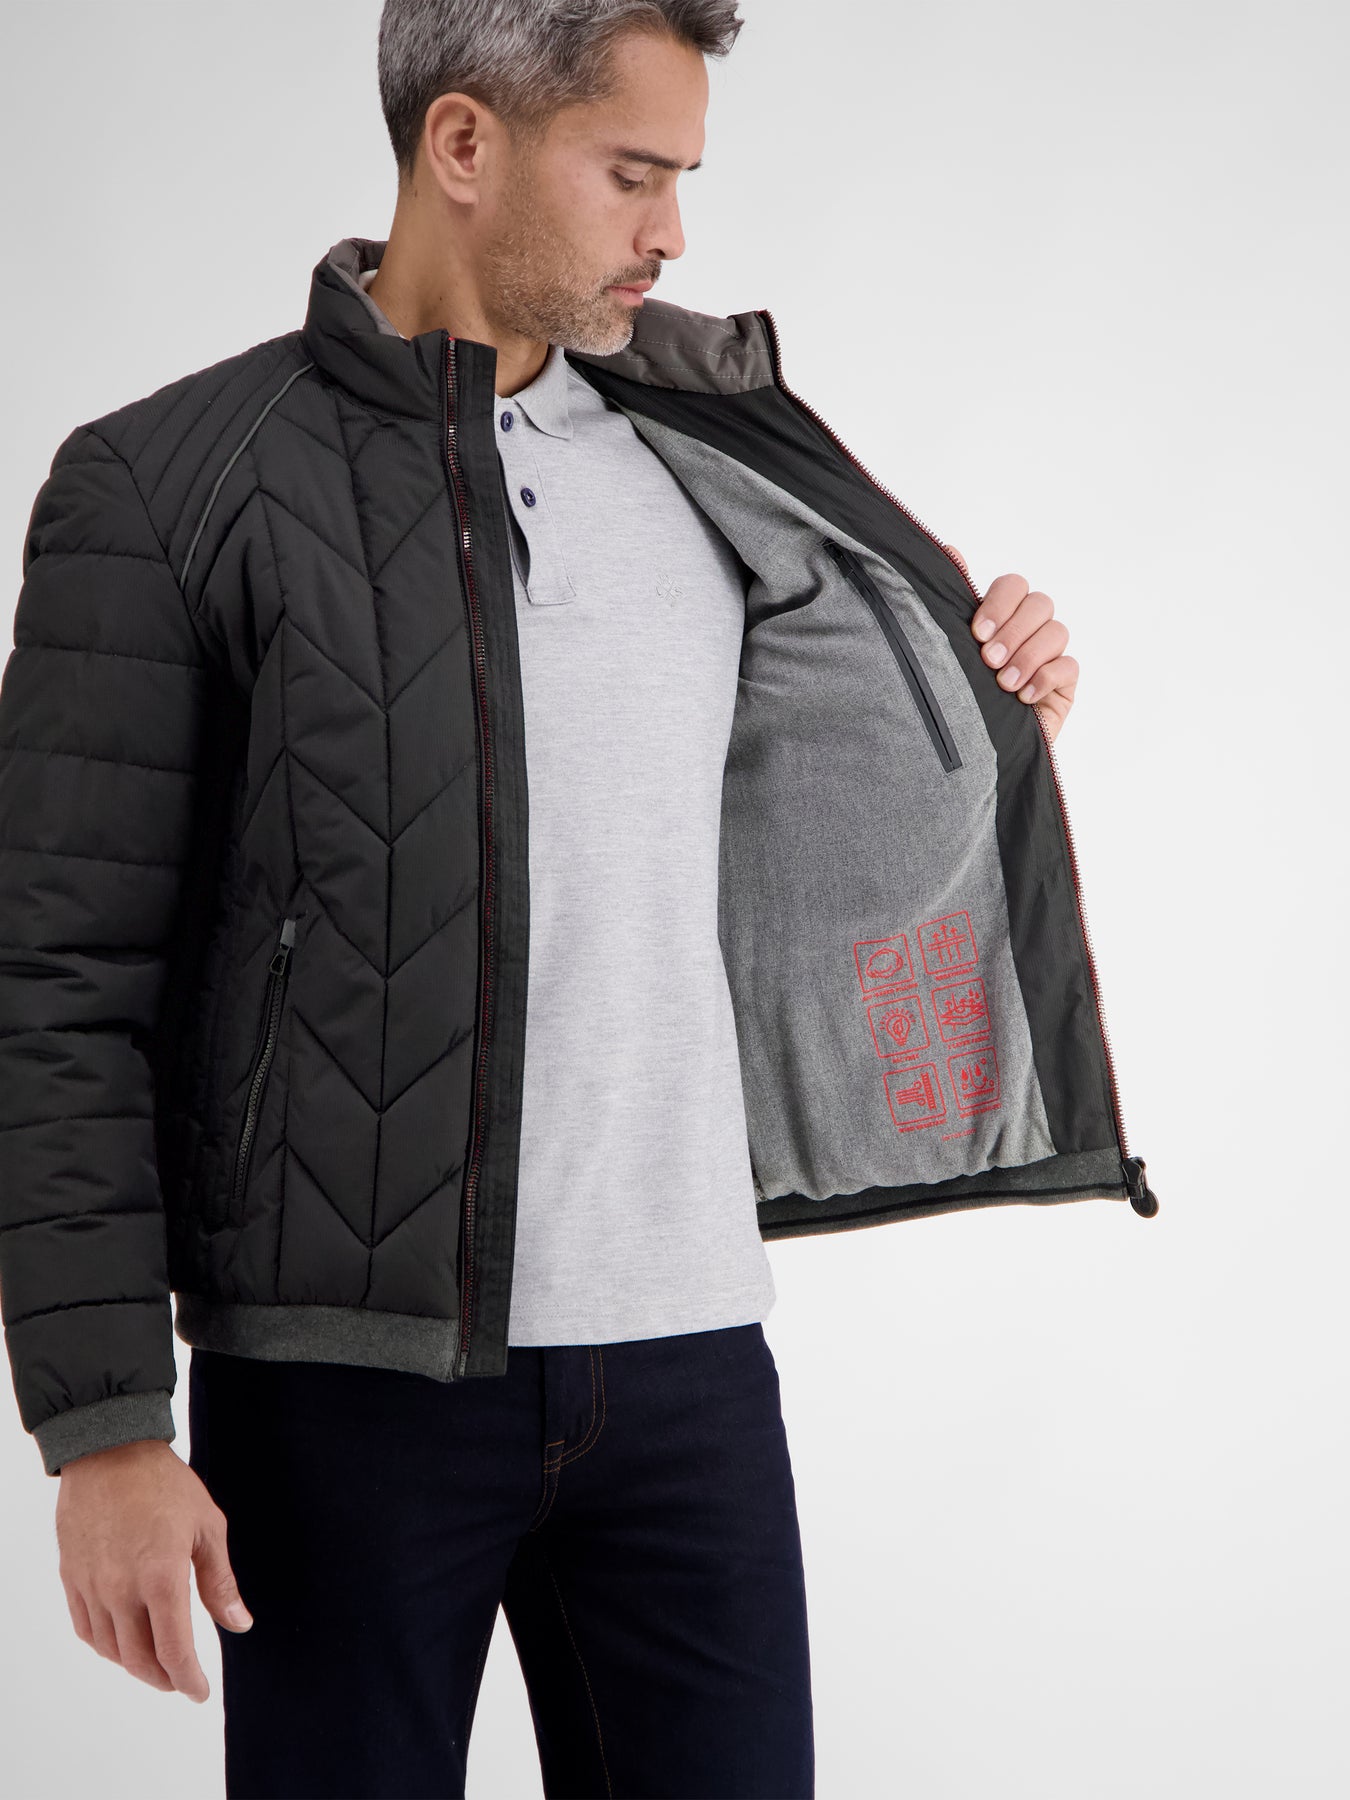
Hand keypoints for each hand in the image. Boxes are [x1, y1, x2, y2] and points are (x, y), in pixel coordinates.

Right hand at [55, 1438, 252, 1702]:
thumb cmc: (165, 1484)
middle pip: (140, 1660)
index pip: (174, 1652)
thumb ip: (221, 1582)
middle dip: (164, 1679)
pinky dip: (106, 1646)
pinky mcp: (72, 1578)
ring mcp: (92, 1586)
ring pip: (111, 1650)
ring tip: (156, 1662)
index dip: (188, 1680)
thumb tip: (239, 1624)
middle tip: (180, 1680)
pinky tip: (122, 1642)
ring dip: (135, 1665)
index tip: (199, 1691)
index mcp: (161, 1578)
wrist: (110, 1450)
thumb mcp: (207, 1527)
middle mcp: (122, 1590)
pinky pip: (86, 1629)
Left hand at [943, 546, 1078, 742]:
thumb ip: (951, 602)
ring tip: (1003, 683)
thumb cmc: (955, 700)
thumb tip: (950, 550)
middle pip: (1040, 603)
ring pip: (1057, 631)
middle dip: (1014, 630)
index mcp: (999, 618)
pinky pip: (1069, 666)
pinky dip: (1046, 678)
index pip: (1014, 586)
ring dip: (1028, 655)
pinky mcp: (1064, 686)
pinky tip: (1023, 698)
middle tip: (988, 659)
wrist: (968, 755)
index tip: (976, 632)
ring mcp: (1048, 658)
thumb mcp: (946, 650)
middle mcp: (1026, 632)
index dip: (999, 603)